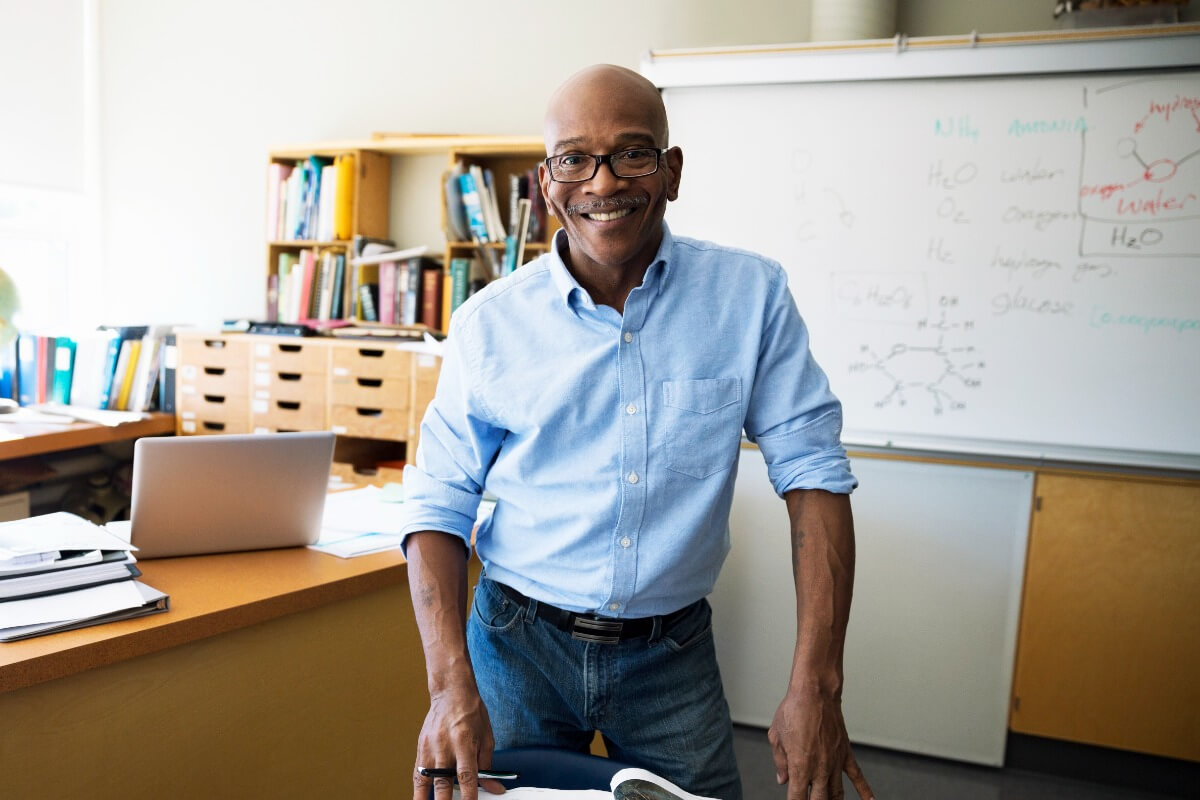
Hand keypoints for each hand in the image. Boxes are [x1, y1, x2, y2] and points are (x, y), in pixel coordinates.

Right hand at [412, 683, 505, 799]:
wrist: (451, 692)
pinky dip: (419, 789)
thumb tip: (493, 787)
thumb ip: (487, 765)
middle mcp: (445, 746)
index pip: (467, 776)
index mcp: (464, 743)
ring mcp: (430, 747)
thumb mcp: (487, 738)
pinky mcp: (421, 747)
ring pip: (427, 780)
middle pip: (444, 782)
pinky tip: (421, 798)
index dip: (469, 796)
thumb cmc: (471, 712)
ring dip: (429, 798)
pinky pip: (418, 773)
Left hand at [768, 685, 872, 799]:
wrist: (815, 692)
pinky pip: (857, 776)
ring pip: (837, 794)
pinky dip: (865, 791)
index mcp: (800, 766)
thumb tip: (782, 779)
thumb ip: (780, 761)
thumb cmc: (793, 710)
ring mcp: (834, 762)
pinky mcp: (845, 754)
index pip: (797, 798)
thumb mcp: (776, 736)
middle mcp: (819, 768)